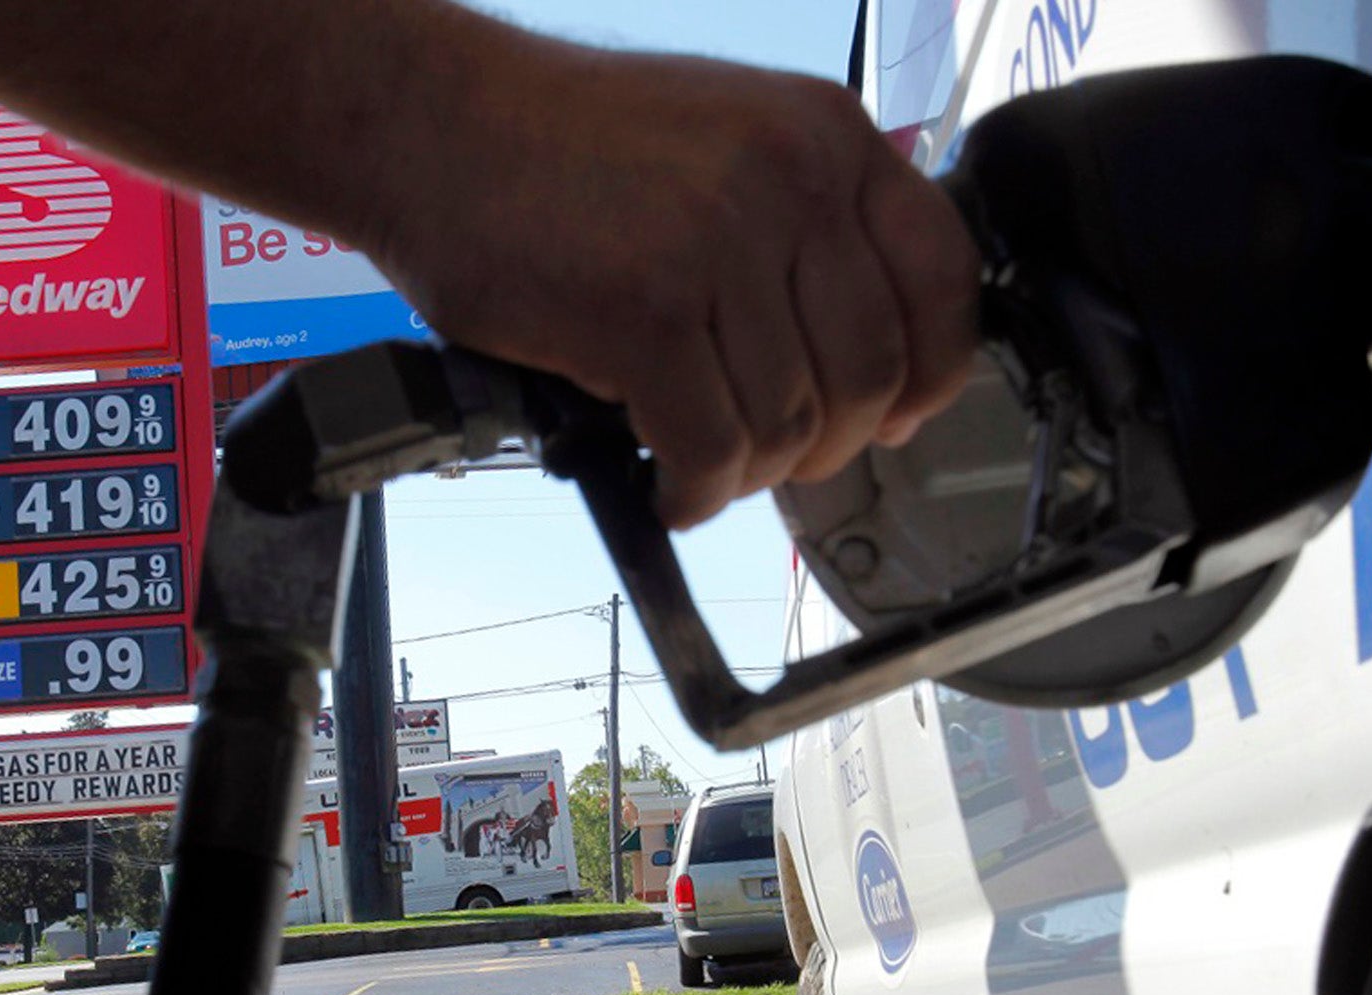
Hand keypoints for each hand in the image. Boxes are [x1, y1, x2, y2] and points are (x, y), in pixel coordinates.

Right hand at [358, 40, 979, 527]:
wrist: (431, 122)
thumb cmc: (555, 141)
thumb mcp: (723, 135)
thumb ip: (802, 221)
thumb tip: (855, 350)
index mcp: (823, 133)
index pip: (941, 275)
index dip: (930, 371)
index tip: (895, 415)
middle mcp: (789, 181)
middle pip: (869, 373)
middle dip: (823, 445)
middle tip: (770, 459)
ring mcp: (718, 244)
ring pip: (788, 424)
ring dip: (745, 473)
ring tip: (698, 467)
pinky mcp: (643, 312)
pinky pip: (708, 449)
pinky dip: (692, 493)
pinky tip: (666, 489)